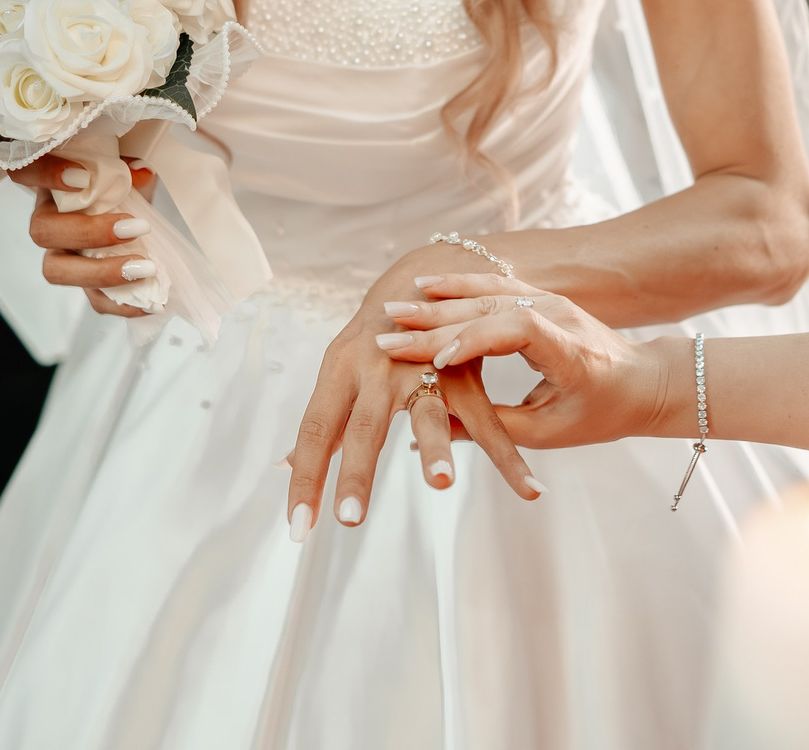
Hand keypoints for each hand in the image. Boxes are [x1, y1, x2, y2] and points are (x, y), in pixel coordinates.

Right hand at [19, 154, 159, 318]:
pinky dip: (119, 304)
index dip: (45, 175)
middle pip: (42, 231)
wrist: (129, 215)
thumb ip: (129, 171)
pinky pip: (90, 298)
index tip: (82, 178)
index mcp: (52, 185)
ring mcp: (59, 254)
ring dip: (102, 272)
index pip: (27, 173)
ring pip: (57, 270)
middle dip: (89, 233)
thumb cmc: (116, 186)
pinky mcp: (83, 281)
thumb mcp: (123, 172)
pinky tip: (147, 302)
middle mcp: (47, 220)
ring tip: (143, 268)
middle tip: (134, 229)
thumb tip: (142, 174)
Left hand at [286, 253, 542, 536]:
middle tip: (349, 519)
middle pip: (363, 427)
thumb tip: (282, 468)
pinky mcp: (464, 370)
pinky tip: (527, 489)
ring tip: (440, 482)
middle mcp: (377, 367)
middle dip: (357, 474)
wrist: (420, 280)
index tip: (298, 529)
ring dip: (434, 448)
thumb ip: (322, 425)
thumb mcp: (341, 374)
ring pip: (428, 413)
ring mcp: (424, 366)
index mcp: (339, 370)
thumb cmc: (372, 342)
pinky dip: (507, 457)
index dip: (304, 479)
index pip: (315, 432)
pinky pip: (486, 419)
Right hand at [375, 273, 684, 451]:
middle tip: (387, 333)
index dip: (474, 342)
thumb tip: (437, 432)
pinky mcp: (538, 296)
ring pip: (486, 293)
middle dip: (437, 322)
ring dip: (438, 301)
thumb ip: (495, 429)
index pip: (517, 330)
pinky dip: (457, 286)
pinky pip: (493, 284)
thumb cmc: (602, 413)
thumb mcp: (551, 431)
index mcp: (569, 350)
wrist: (643, 380)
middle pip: (490, 309)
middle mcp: (558, 315)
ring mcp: (548, 300)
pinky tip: (426, 286)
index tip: (436, 361)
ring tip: (394, 309)